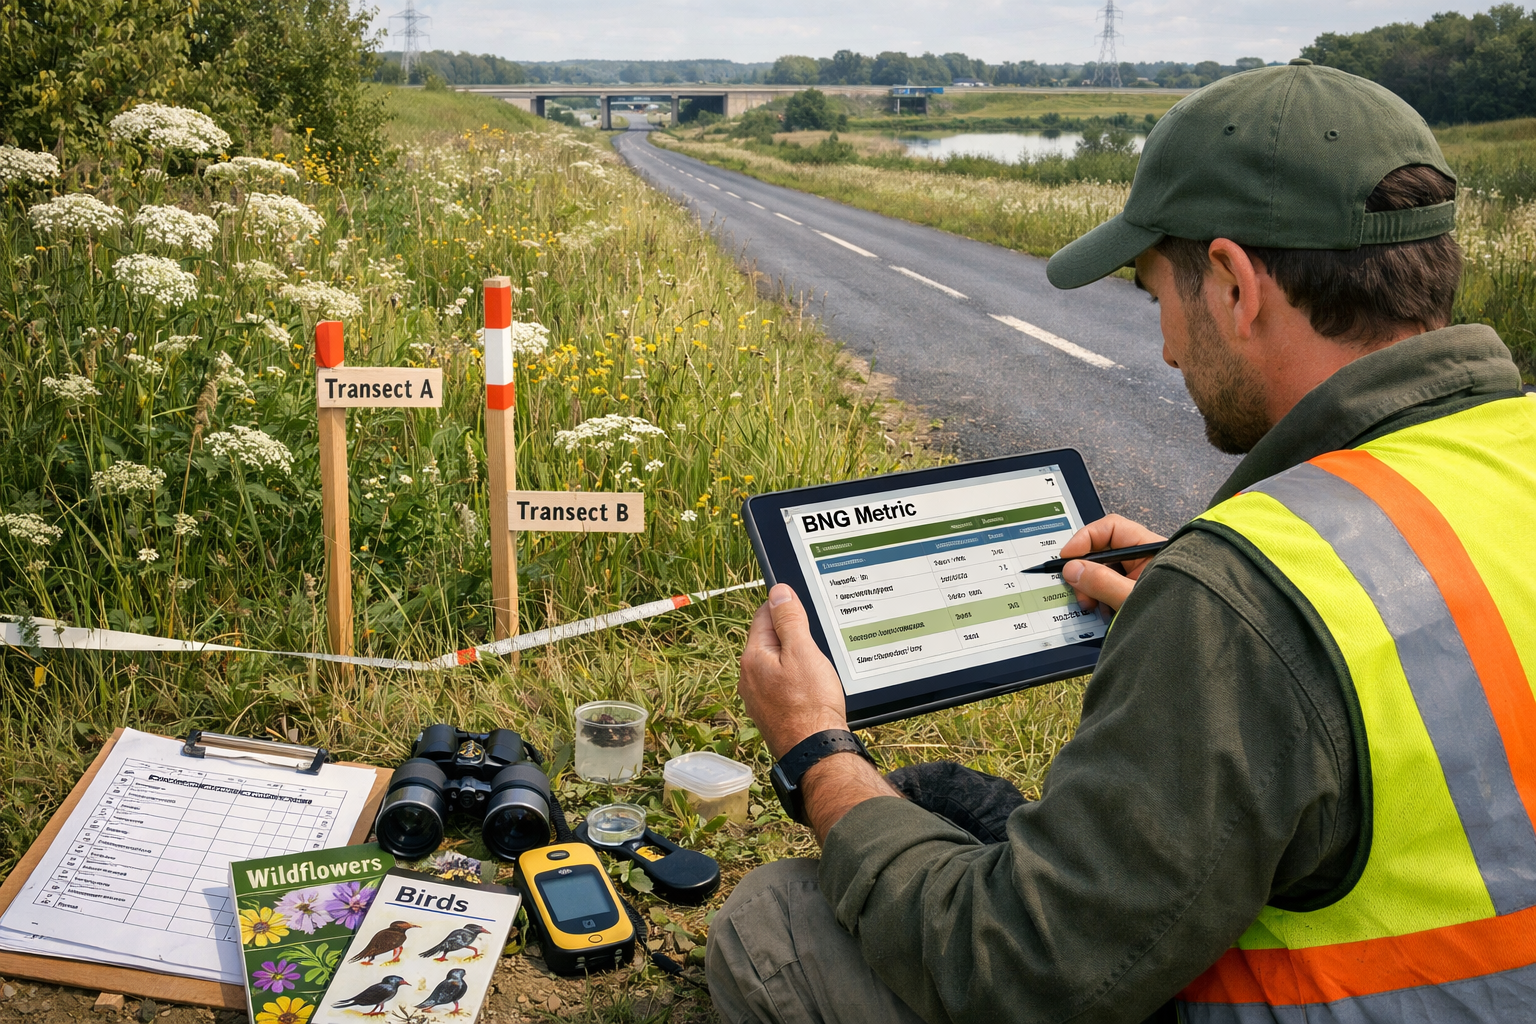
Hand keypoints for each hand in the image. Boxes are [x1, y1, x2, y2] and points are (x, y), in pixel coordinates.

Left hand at [738, 584, 849, 758]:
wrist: (816, 751)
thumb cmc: (811, 704)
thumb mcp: (803, 651)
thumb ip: (789, 620)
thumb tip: (778, 592)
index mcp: (753, 658)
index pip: (763, 616)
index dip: (784, 606)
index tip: (802, 604)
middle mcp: (749, 678)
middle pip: (769, 641)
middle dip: (791, 634)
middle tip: (816, 637)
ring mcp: (759, 698)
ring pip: (776, 664)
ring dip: (795, 659)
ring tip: (817, 664)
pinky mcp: (772, 713)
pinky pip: (781, 685)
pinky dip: (796, 680)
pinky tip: (812, 687)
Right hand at [1060, 514, 1166, 613]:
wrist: (1186, 650)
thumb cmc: (1175, 618)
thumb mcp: (1132, 598)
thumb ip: (1101, 582)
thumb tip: (1073, 569)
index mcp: (1150, 550)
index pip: (1112, 529)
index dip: (1086, 538)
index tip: (1068, 556)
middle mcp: (1144, 560)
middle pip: (1103, 551)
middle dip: (1086, 569)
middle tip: (1079, 589)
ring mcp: (1138, 578)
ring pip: (1103, 572)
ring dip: (1091, 587)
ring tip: (1093, 606)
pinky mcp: (1133, 594)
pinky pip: (1108, 588)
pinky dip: (1099, 598)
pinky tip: (1103, 612)